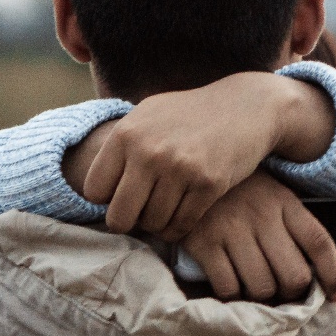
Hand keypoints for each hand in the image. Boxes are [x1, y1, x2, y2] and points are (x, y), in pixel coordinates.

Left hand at [81, 72, 335, 237]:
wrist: (246, 106)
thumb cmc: (190, 114)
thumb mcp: (149, 114)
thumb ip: (119, 144)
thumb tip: (89, 188)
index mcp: (126, 134)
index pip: (93, 191)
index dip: (106, 199)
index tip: (123, 195)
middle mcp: (149, 151)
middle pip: (118, 218)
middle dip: (129, 222)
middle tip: (142, 214)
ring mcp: (179, 168)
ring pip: (152, 226)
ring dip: (158, 224)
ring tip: (166, 209)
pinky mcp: (208, 184)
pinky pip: (181, 226)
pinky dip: (179, 228)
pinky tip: (184, 214)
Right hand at [181, 170, 335, 302]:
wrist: (187, 171)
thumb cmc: (236, 190)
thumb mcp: (270, 194)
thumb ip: (291, 225)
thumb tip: (314, 273)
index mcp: (284, 201)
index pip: (319, 242)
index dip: (334, 274)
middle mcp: (261, 215)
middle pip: (294, 275)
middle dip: (291, 292)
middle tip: (281, 290)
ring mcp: (232, 229)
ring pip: (262, 287)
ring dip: (261, 296)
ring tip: (254, 287)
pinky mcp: (204, 243)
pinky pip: (228, 287)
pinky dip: (232, 295)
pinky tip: (230, 285)